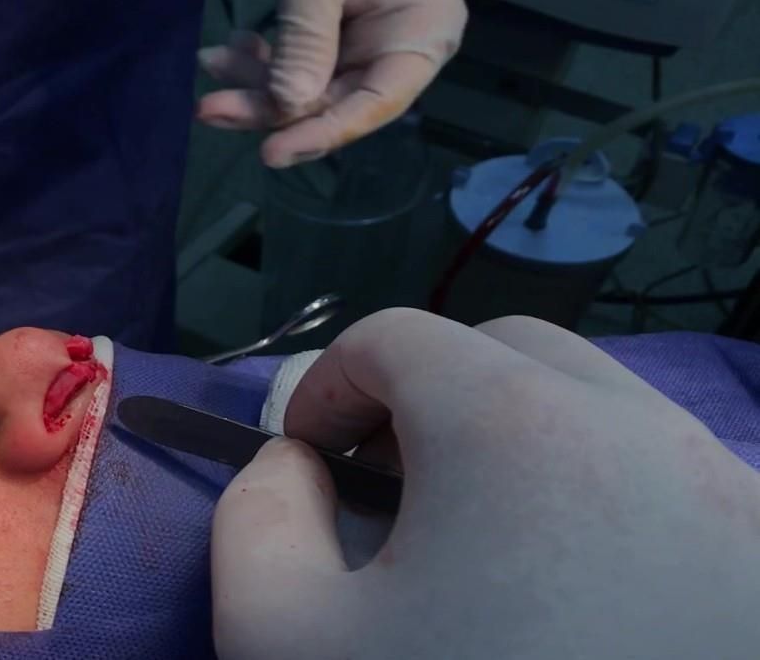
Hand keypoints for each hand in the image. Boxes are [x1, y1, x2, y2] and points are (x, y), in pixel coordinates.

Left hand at [198, 0, 466, 167]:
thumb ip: (305, 38)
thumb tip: (291, 104)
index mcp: (424, 30)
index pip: (375, 102)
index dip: (322, 132)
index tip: (270, 153)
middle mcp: (402, 48)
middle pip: (333, 102)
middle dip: (267, 106)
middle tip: (208, 108)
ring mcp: (368, 45)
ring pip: (306, 91)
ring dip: (255, 84)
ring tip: (210, 62)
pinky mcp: (334, 40)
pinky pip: (295, 68)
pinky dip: (259, 63)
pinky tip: (227, 49)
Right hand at [212, 309, 759, 658]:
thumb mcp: (280, 636)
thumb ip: (256, 517)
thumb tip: (297, 467)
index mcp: (511, 423)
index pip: (398, 337)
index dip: (326, 389)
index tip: (307, 465)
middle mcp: (638, 428)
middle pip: (508, 353)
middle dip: (429, 398)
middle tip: (388, 496)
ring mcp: (727, 493)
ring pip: (602, 410)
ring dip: (522, 446)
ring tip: (486, 553)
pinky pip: (673, 481)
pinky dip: (608, 500)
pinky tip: (582, 597)